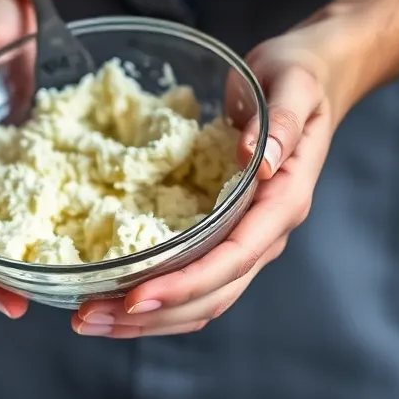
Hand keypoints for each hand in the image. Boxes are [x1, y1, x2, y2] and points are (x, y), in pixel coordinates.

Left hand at [73, 19, 346, 337]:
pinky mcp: (222, 241)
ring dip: (143, 320)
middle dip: (150, 314)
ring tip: (87, 321)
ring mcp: (244, 243)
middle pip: (210, 296)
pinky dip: (152, 303)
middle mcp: (265, 234)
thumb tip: (256, 156)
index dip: (185, 283)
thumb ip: (281, 122)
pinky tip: (110, 305)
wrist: (311, 81)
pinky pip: (190, 286)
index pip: (234, 259)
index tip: (136, 297)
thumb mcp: (293, 84)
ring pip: (199, 304)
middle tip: (87, 318)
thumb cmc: (298, 78)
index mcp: (283, 202)